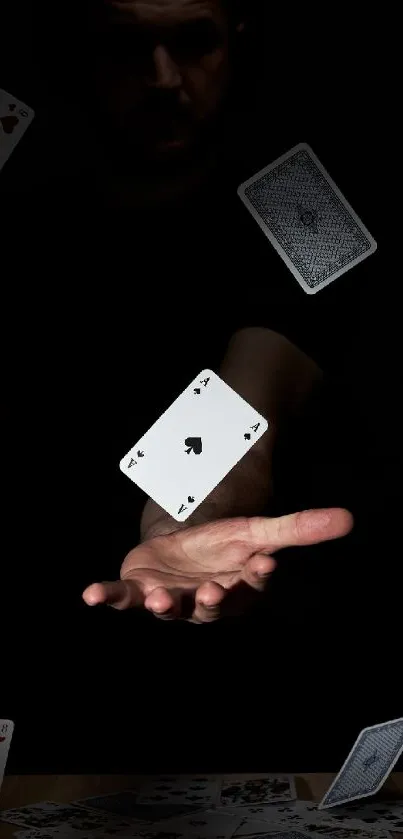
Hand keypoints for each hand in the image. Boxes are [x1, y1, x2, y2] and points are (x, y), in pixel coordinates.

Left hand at [82, 508, 352, 622]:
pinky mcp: (139, 591)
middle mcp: (205, 601)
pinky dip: (108, 597)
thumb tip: (348, 518)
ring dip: (165, 606)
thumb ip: (299, 528)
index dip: (257, 575)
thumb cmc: (224, 546)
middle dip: (212, 601)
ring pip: (169, 608)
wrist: (184, 550)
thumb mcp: (259, 530)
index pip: (252, 582)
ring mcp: (170, 599)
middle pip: (212, 606)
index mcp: (238, 587)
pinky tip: (91, 594)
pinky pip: (123, 599)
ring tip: (162, 600)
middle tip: (213, 593)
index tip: (263, 564)